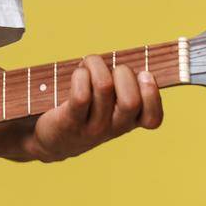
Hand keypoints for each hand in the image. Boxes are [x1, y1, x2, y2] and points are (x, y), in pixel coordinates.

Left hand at [30, 54, 162, 161]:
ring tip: (88, 66)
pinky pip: (81, 95)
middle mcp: (114, 129)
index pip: (153, 119)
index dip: (152, 94)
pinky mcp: (70, 121)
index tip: (143, 75)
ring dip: (96, 65)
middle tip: (110, 70)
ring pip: (104, 86)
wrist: (51, 140)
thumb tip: (139, 66)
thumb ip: (125, 87)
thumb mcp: (110, 104)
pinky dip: (80, 76)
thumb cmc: (85, 111)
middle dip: (123, 72)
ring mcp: (92, 127)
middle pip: (131, 100)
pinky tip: (78, 74)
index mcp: (129, 123)